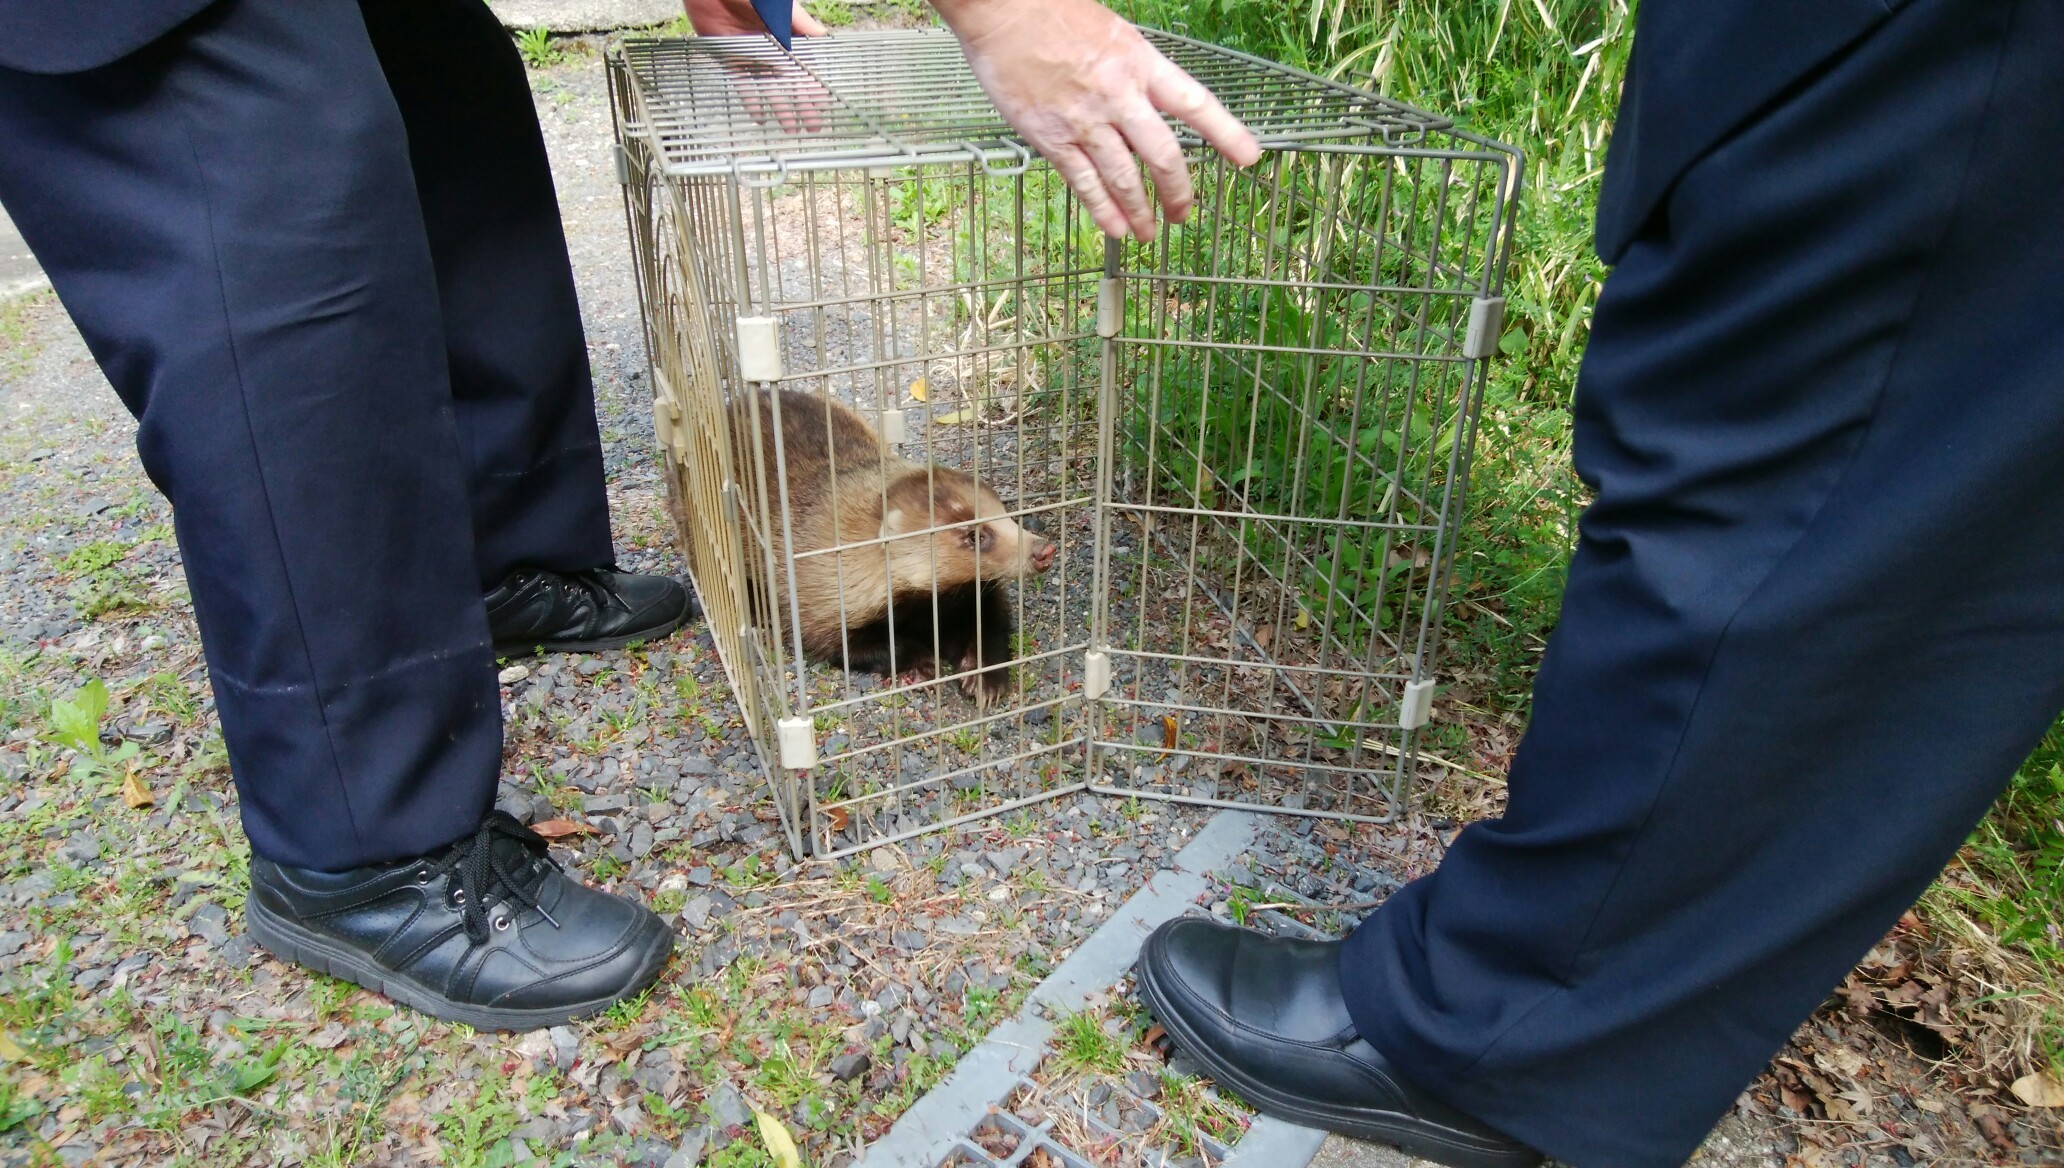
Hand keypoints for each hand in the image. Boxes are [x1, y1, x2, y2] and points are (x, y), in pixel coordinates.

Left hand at [682, 0, 830, 131]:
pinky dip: (750, 100)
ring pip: (768, 86)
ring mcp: (750, 55)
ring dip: (779, 107)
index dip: (814, 85)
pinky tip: (760, 116)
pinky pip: (742, 83)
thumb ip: (800, 22)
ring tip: (789, 127)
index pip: (804, 65)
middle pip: (789, 81)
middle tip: (812, 126)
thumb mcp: (780, 5)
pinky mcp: (729, 57)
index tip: (823, 104)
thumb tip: (823, 35)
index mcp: (786, 35)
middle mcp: (770, 48)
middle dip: (801, 104)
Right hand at [933, 0, 1259, 240]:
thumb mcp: (1112, 33)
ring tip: (1147, 232)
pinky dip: (1102, 209)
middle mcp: (1119, 95)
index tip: (1249, 158)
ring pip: (1123, 177)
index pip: (1195, 104)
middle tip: (1182, 213)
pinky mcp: (1051, 137)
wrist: (1002, 9)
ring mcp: (1085, 120)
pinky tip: (1115, 228)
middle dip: (1177, 192)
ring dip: (1139, 211)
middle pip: (1162, 155)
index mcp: (1140, 62)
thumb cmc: (1053, 11)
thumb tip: (1145, 110)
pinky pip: (1083, 182)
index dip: (1227, 134)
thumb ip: (1133, 72)